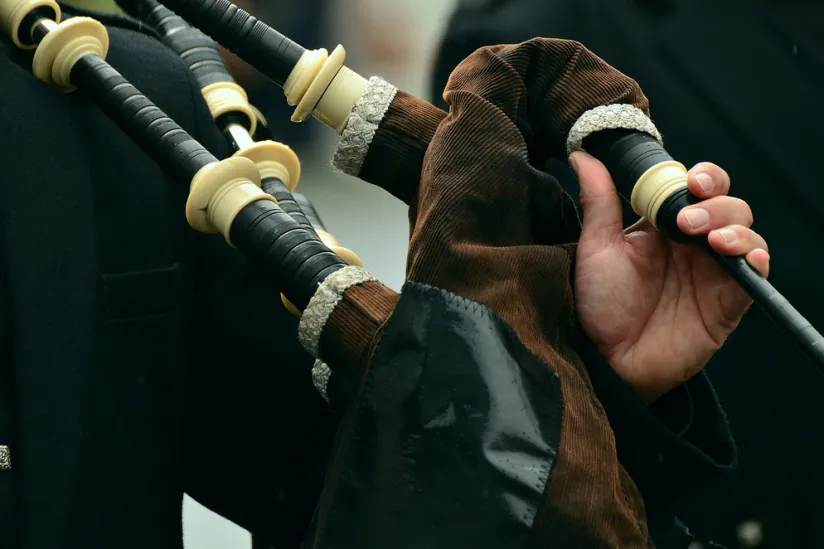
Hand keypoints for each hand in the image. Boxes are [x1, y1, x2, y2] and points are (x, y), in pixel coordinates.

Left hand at [571, 152, 769, 402]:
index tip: (689, 180)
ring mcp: (713, 272)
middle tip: (687, 220)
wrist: (607, 360)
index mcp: (663, 226)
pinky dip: (757, 259)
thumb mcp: (596, 247)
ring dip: (734, 227)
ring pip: (745, 233)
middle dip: (716, 203)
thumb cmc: (599, 305)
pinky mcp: (729, 302)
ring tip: (708, 239)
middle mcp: (693, 244)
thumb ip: (599, 200)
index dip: (701, 177)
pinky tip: (745, 257)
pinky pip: (756, 275)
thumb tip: (583, 155)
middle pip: (727, 204)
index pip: (696, 187)